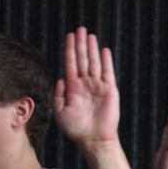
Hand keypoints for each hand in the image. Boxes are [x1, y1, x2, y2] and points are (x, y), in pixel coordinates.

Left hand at [52, 27, 120, 147]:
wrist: (93, 139)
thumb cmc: (75, 128)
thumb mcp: (59, 110)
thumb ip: (58, 94)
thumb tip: (61, 78)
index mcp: (73, 87)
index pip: (70, 63)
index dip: (69, 49)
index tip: (69, 36)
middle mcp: (85, 84)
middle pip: (82, 59)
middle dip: (80, 44)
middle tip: (80, 29)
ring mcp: (97, 86)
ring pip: (94, 62)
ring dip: (92, 48)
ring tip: (90, 35)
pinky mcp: (109, 90)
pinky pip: (107, 72)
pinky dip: (106, 61)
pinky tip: (104, 50)